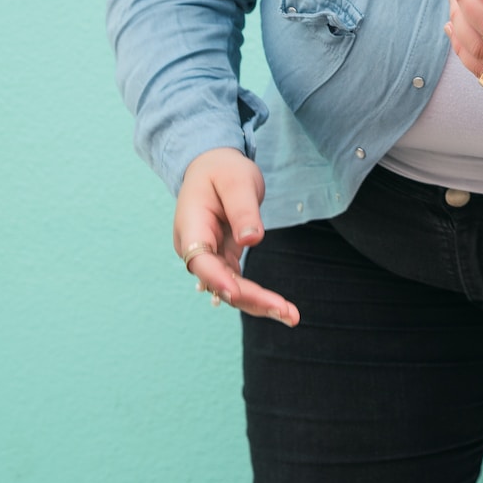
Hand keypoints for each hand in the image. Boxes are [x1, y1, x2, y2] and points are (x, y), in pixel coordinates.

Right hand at [173, 146, 298, 325]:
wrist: (212, 165)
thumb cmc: (223, 170)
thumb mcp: (237, 181)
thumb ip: (243, 210)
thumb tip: (252, 240)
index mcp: (191, 227)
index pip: (201, 260)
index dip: (218, 279)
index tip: (237, 293)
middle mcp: (195, 248)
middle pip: (219, 282)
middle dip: (251, 299)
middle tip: (287, 313)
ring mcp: (208, 256)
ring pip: (230, 288)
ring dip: (258, 304)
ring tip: (291, 316)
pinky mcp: (223, 258)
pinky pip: (238, 282)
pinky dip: (257, 295)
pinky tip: (279, 309)